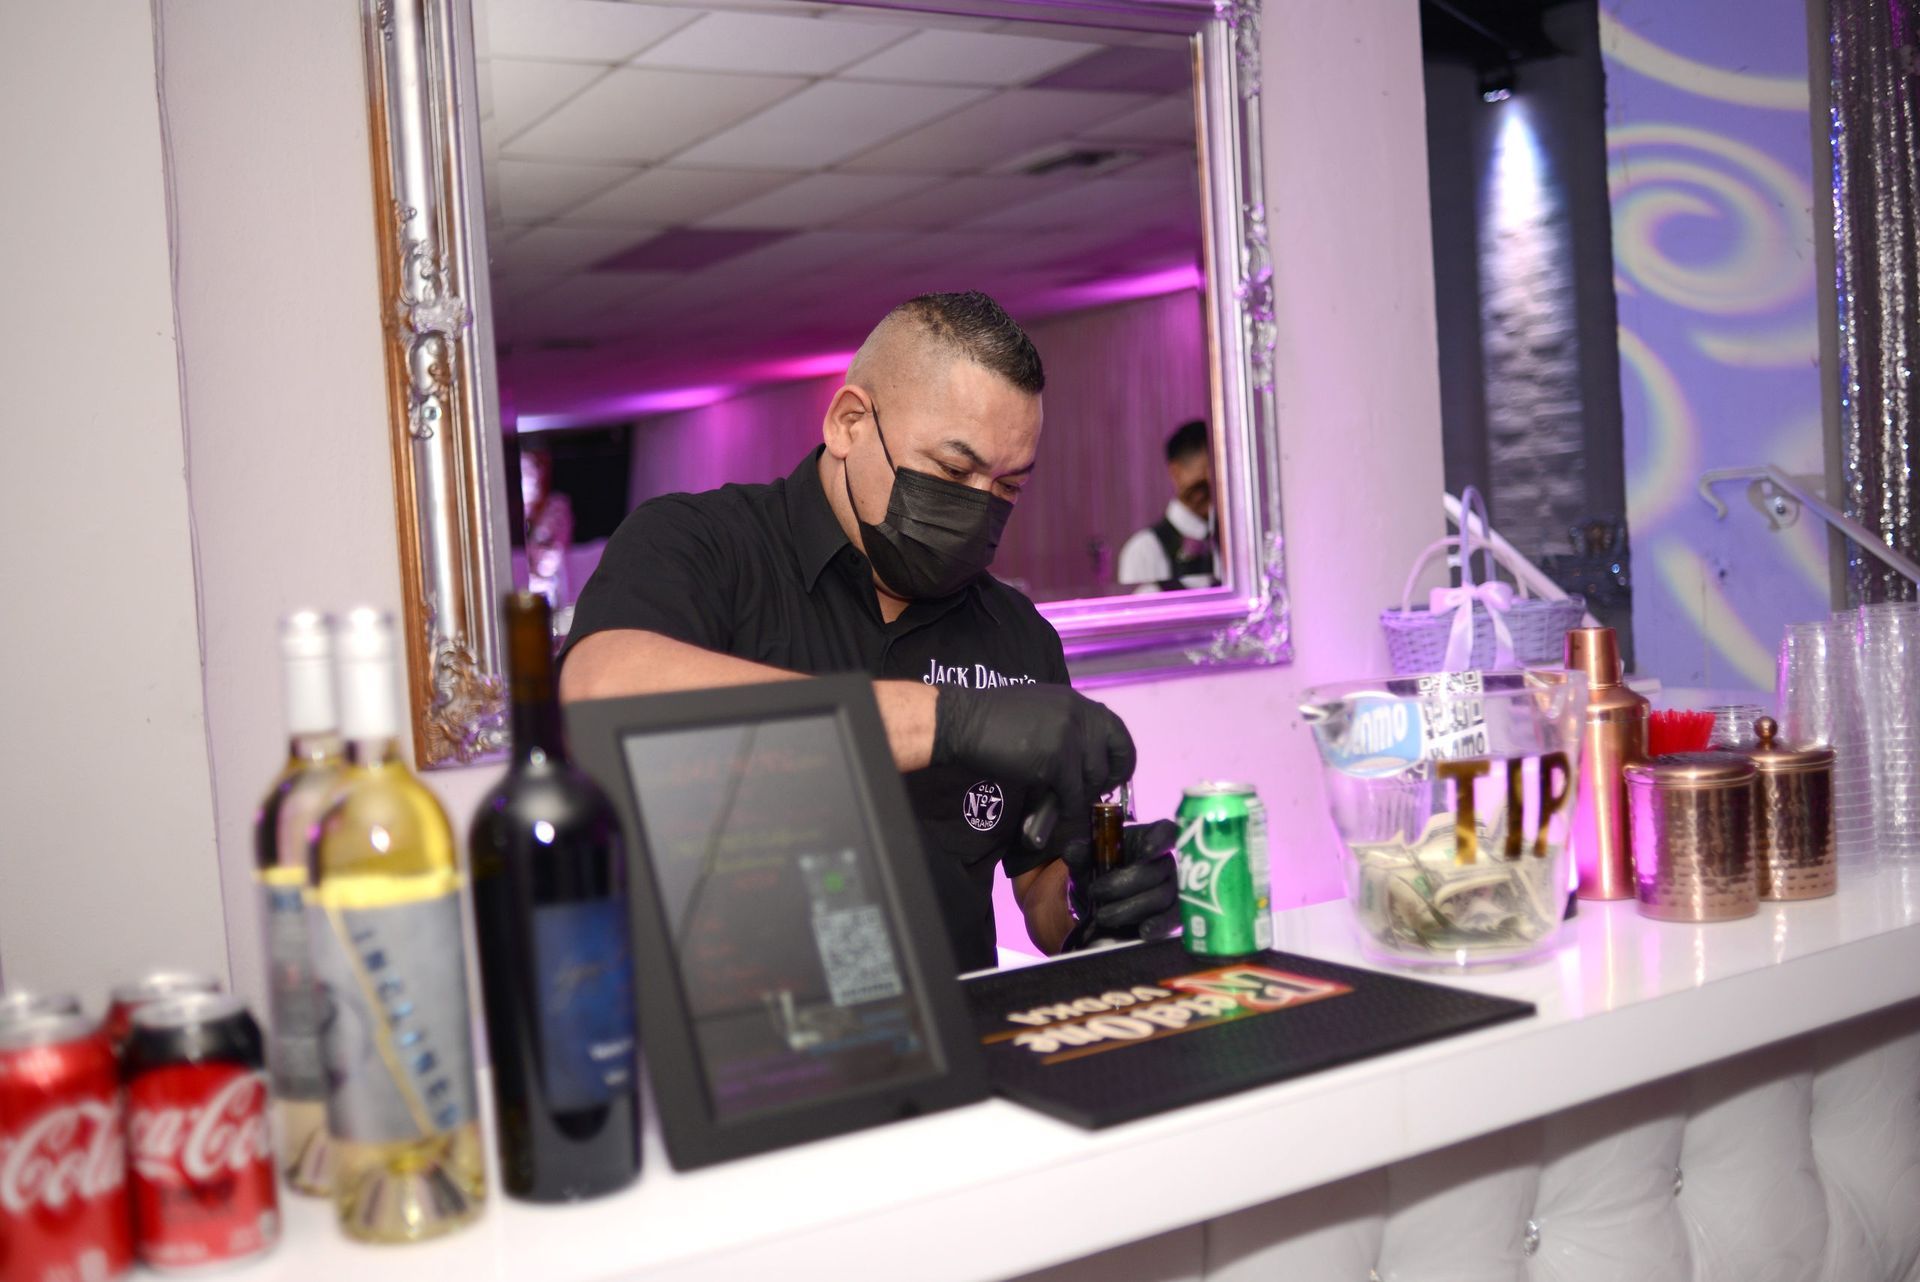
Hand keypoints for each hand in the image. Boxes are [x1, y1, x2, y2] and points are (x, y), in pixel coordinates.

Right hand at [931, 685, 1134, 847]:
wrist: (964, 721)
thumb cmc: (994, 718)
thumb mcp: (1041, 709)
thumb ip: (1066, 724)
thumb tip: (1083, 754)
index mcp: (1077, 702)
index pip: (1118, 732)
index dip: (1121, 758)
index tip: (1111, 775)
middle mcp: (1079, 715)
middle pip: (1110, 758)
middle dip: (1102, 781)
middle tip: (1087, 793)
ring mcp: (1069, 736)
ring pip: (1092, 778)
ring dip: (1080, 795)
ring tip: (1065, 802)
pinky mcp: (1056, 760)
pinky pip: (1072, 793)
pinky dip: (1065, 807)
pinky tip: (1054, 809)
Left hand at [1062, 819, 1180, 947]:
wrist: (1098, 904)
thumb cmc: (1098, 872)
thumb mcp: (1085, 861)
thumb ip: (1079, 853)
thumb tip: (1073, 851)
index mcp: (1147, 839)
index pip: (1165, 831)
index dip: (1160, 839)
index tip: (1147, 850)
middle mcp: (1164, 862)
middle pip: (1160, 869)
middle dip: (1126, 882)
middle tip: (1096, 892)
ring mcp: (1172, 889)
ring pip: (1163, 896)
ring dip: (1132, 907)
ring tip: (1103, 916)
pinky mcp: (1172, 915)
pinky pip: (1172, 919)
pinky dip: (1158, 925)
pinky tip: (1144, 931)